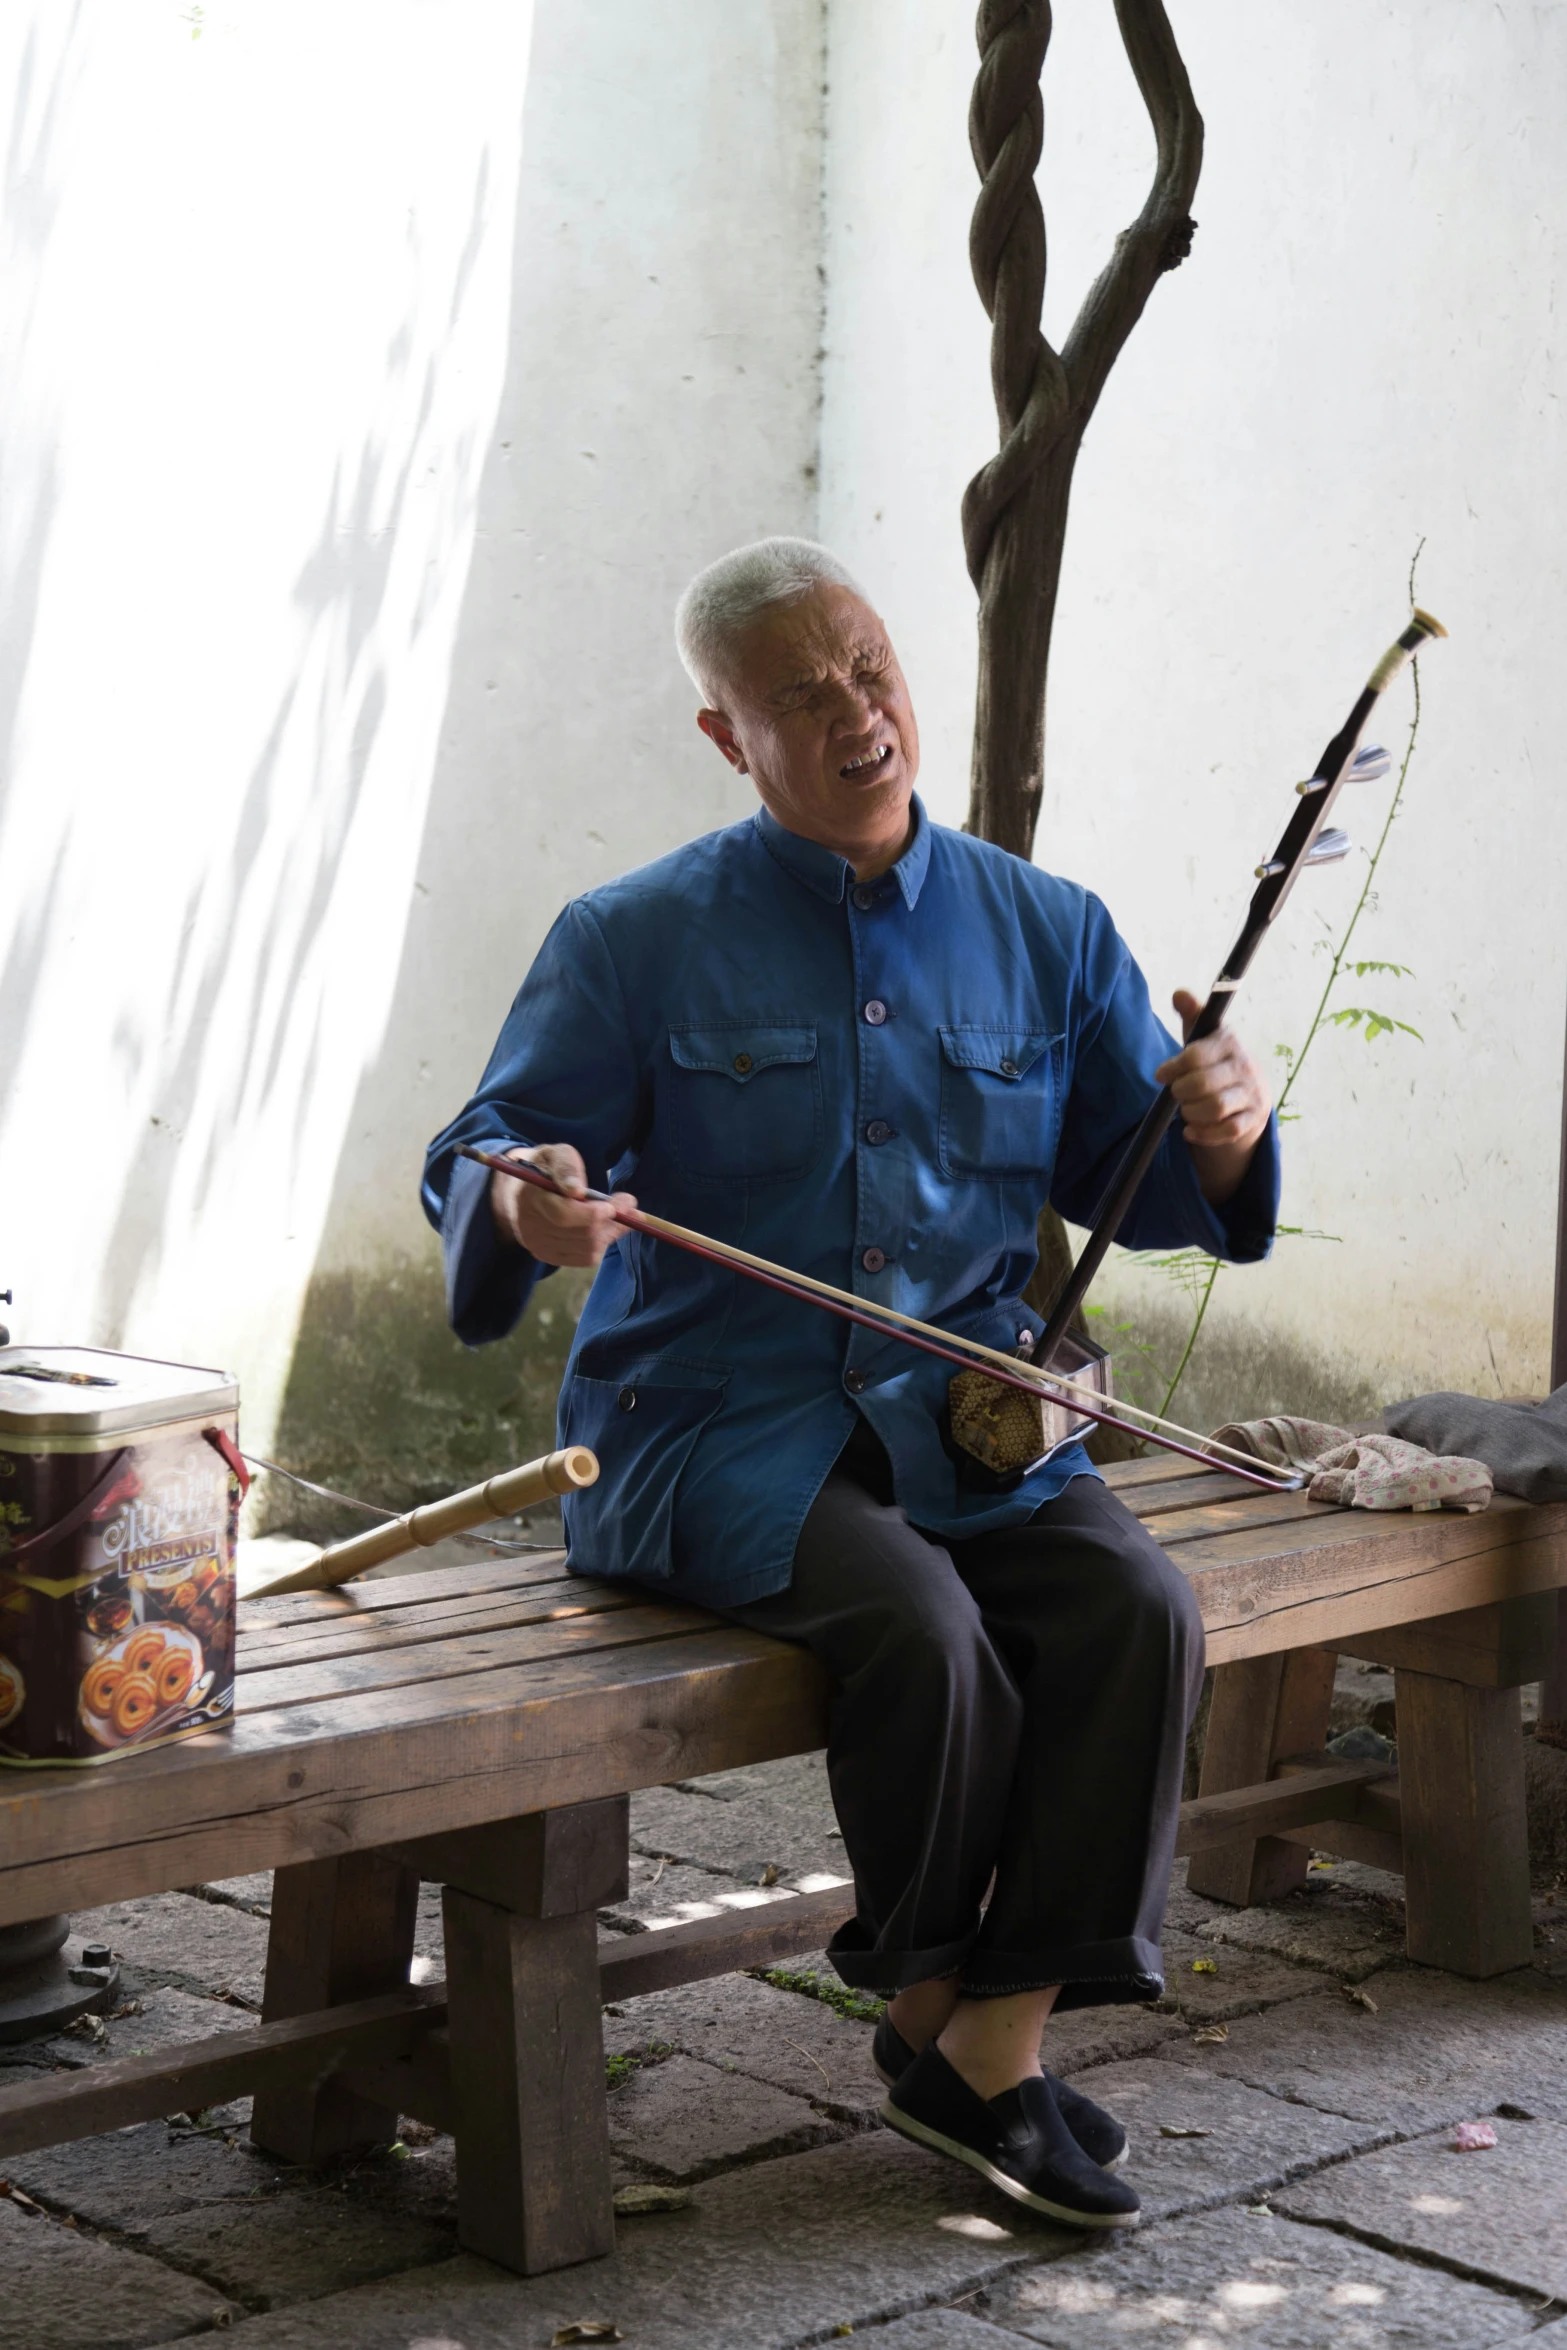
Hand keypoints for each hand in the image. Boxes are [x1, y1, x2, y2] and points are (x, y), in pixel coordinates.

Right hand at [488, 1143, 636, 1268]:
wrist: (519, 1194)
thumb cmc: (544, 1169)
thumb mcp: (554, 1153)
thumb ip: (566, 1166)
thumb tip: (577, 1189)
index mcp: (530, 1197)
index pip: (564, 1215)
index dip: (593, 1213)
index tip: (614, 1204)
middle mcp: (531, 1227)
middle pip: (582, 1234)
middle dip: (611, 1220)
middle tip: (629, 1204)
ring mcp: (538, 1245)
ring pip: (588, 1248)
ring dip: (611, 1231)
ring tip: (620, 1215)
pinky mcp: (548, 1256)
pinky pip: (585, 1258)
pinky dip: (602, 1243)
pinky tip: (606, 1228)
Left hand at [1156, 990, 1271, 1204]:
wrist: (1250, 1094)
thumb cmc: (1215, 1061)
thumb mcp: (1203, 1036)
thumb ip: (1192, 1014)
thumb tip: (1179, 993)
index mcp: (1229, 1043)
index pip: (1195, 1055)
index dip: (1173, 1067)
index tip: (1161, 1075)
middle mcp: (1244, 1067)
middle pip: (1202, 1085)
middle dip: (1181, 1092)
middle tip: (1177, 1093)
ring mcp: (1252, 1095)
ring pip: (1214, 1108)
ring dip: (1190, 1113)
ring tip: (1186, 1109)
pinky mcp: (1253, 1120)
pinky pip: (1226, 1131)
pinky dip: (1203, 1133)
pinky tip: (1190, 1130)